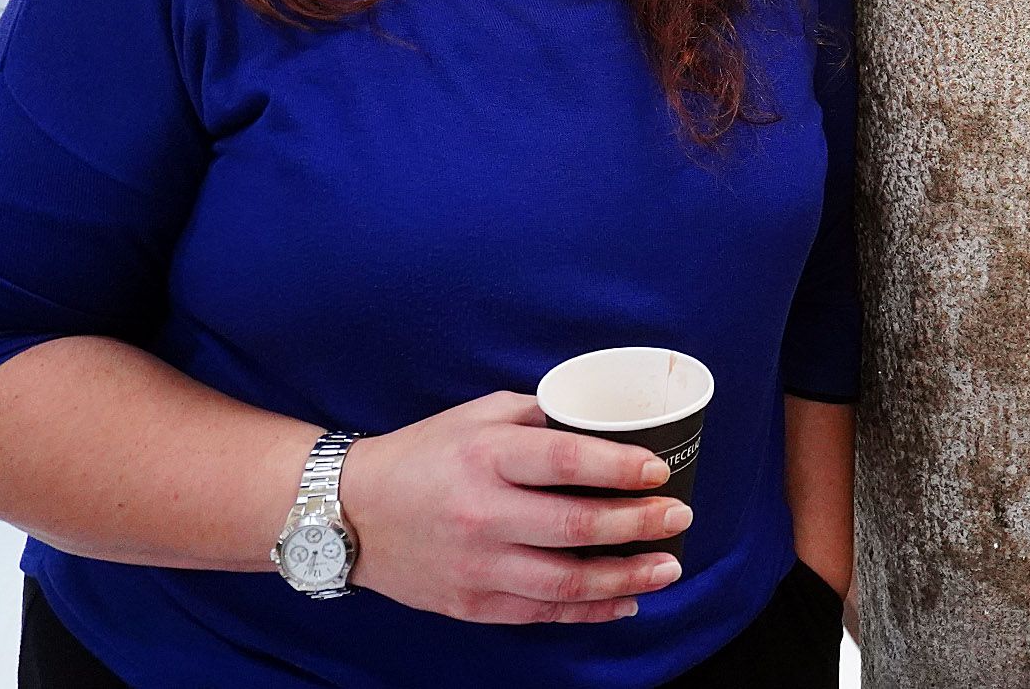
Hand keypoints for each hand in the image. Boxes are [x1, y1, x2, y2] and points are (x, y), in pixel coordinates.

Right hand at [334, 391, 690, 623]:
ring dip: (627, 578)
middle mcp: (482, 513)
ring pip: (566, 583)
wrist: (349, 513)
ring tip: (669, 567)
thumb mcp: (476, 416)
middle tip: (680, 517)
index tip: (659, 470)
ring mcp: (476, 565)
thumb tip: (600, 421)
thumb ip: (538, 416)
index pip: (566, 461)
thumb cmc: (423, 455)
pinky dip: (590, 611)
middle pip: (576, 526)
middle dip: (639, 524)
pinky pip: (542, 614)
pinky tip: (626, 600)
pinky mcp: (471, 603)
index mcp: (486, 456)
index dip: (620, 467)